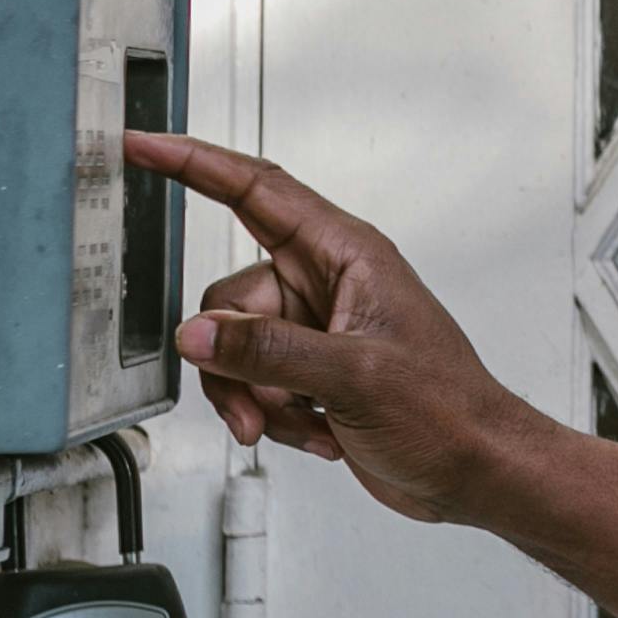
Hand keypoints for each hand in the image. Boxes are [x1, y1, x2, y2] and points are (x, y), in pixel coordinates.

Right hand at [126, 133, 543, 523]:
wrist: (473, 471)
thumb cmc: (449, 411)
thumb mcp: (355, 377)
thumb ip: (268, 352)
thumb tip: (199, 334)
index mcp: (347, 255)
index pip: (256, 190)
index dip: (194, 163)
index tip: (144, 146)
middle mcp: (327, 283)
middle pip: (230, 296)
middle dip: (232, 357)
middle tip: (258, 403)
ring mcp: (317, 329)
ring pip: (234, 347)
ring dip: (255, 397)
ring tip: (299, 424)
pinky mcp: (310, 371)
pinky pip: (253, 382)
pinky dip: (273, 415)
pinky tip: (318, 432)